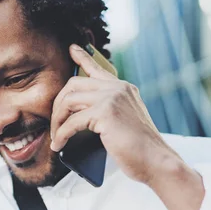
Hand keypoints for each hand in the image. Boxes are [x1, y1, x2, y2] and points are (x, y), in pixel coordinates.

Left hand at [50, 44, 181, 184]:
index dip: (83, 57)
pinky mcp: (105, 113)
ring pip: (68, 102)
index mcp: (123, 88)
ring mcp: (111, 98)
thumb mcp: (124, 122)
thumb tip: (78, 115)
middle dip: (57, 105)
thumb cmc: (139, 149)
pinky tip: (58, 145)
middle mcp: (117, 88)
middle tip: (54, 124)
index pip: (98, 69)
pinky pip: (71, 122)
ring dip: (56, 121)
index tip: (72, 49)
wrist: (156, 161)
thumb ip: (107, 110)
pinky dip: (61, 135)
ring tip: (55, 137)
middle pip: (73, 85)